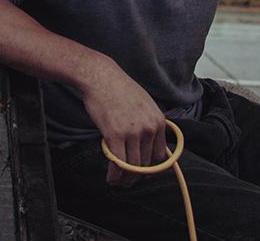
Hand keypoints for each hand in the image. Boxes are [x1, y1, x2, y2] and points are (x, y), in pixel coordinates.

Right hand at [80, 59, 167, 187]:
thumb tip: (150, 143)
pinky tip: (111, 178)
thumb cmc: (119, 88)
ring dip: (125, 179)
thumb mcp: (145, 103)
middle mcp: (149, 128)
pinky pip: (118, 163)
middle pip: (146, 163)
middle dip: (136, 175)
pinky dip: (114, 175)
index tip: (140, 170)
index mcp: (158, 121)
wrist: (100, 76)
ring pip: (133, 166)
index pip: (159, 155)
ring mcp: (133, 132)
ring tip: (118, 182)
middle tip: (127, 180)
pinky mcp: (115, 135)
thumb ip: (150, 123)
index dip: (150, 167)